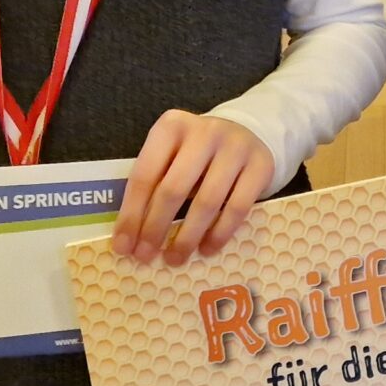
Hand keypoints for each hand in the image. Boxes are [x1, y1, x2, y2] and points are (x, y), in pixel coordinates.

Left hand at [111, 111, 273, 264]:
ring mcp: (236, 147)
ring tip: (175, 259)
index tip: (123, 246)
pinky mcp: (261, 165)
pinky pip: (237, 208)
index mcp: (171, 126)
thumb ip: (153, 184)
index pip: (145, 175)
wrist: (247, 133)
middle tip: (146, 256)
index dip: (131, 214)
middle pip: (173, 188)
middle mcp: (204, 131)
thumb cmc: (197, 153)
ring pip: (206, 202)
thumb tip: (131, 237)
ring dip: (187, 237)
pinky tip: (206, 249)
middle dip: (155, 228)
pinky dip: (220, 234)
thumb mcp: (171, 155)